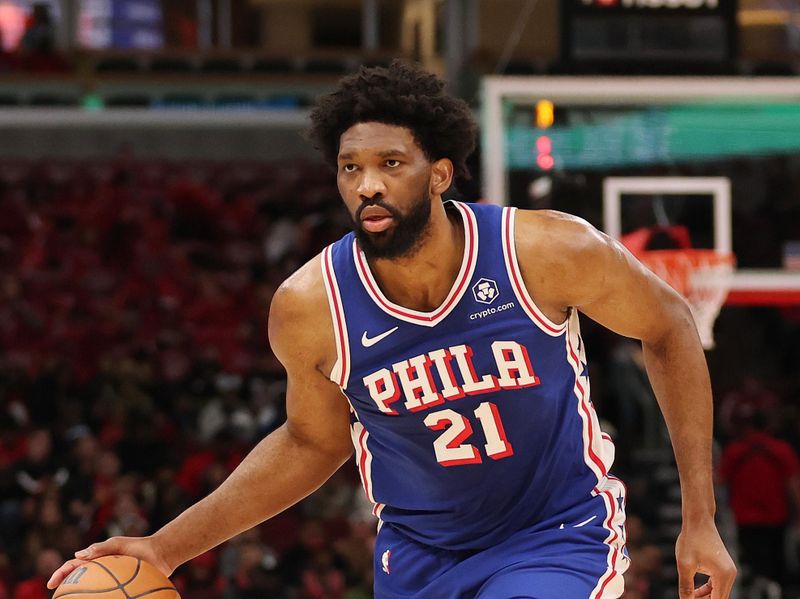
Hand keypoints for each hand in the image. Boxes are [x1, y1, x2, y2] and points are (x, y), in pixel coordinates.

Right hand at [47, 535, 171, 589]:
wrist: (160, 554)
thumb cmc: (138, 546)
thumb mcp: (118, 544)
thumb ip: (101, 548)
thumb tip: (77, 555)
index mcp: (96, 560)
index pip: (74, 566)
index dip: (61, 574)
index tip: (51, 584)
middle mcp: (100, 572)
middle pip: (79, 582)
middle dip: (66, 590)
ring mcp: (110, 583)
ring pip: (92, 592)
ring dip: (83, 596)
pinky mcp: (120, 591)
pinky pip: (109, 598)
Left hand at [675, 519, 735, 597]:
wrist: (698, 520)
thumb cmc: (691, 539)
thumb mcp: (684, 564)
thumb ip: (686, 586)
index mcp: (723, 575)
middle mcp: (730, 574)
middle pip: (719, 598)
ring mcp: (729, 570)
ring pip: (718, 593)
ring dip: (705, 597)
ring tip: (689, 597)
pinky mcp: (724, 567)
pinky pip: (717, 584)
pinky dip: (707, 590)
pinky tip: (694, 591)